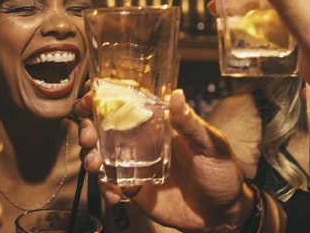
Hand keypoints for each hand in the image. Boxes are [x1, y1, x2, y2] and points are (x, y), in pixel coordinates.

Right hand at [75, 89, 254, 232]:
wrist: (222, 213)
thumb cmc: (222, 173)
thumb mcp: (211, 145)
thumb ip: (191, 124)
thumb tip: (177, 95)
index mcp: (159, 124)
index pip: (128, 103)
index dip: (104, 97)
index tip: (89, 97)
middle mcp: (143, 142)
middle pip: (104, 128)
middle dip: (88, 128)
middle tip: (88, 136)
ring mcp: (136, 166)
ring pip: (102, 156)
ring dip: (91, 157)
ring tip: (95, 165)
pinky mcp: (135, 190)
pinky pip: (111, 186)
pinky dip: (106, 189)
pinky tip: (115, 194)